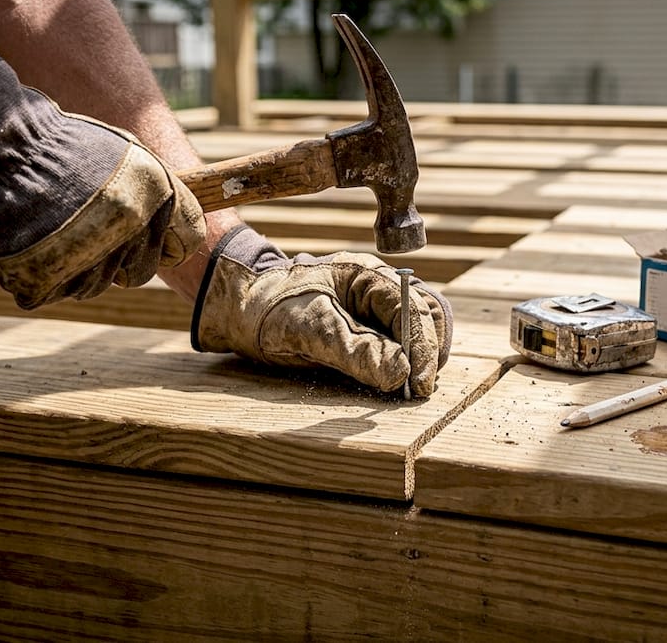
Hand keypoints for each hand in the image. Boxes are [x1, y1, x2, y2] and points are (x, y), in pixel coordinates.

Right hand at [0, 54, 205, 308]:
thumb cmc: (56, 145)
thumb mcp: (121, 152)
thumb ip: (153, 190)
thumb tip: (173, 230)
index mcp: (156, 191)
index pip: (186, 241)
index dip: (166, 245)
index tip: (145, 243)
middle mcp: (131, 226)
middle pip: (138, 272)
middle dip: (115, 260)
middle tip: (83, 237)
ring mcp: (88, 256)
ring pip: (92, 285)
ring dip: (73, 267)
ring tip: (48, 231)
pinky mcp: (44, 279)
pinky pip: (51, 290)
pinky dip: (35, 274)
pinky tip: (25, 242)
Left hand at [190, 226, 453, 396]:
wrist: (238, 307)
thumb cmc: (268, 308)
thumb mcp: (306, 328)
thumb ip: (352, 349)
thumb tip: (398, 373)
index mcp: (366, 275)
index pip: (413, 308)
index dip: (423, 348)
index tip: (420, 384)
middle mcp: (377, 288)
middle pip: (425, 317)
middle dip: (427, 353)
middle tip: (418, 391)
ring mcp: (373, 307)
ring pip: (415, 331)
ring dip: (418, 359)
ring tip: (409, 389)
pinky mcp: (365, 328)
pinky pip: (396, 344)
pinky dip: (402, 364)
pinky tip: (394, 382)